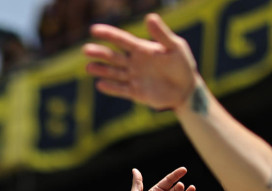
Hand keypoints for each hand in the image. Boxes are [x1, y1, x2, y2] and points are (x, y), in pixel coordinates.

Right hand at [84, 13, 198, 110]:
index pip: (121, 40)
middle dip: (100, 53)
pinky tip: (100, 84)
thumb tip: (149, 17)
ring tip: (88, 67)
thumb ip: (161, 34)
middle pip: (113, 57)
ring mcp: (134, 78)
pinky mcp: (135, 93)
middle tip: (85, 49)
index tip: (94, 29)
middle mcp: (134, 63)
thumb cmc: (182, 65)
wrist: (186, 89)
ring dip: (101, 70)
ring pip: (114, 73)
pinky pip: (121, 90)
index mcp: (142, 49)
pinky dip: (111, 88)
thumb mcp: (175, 47)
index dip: (108, 34)